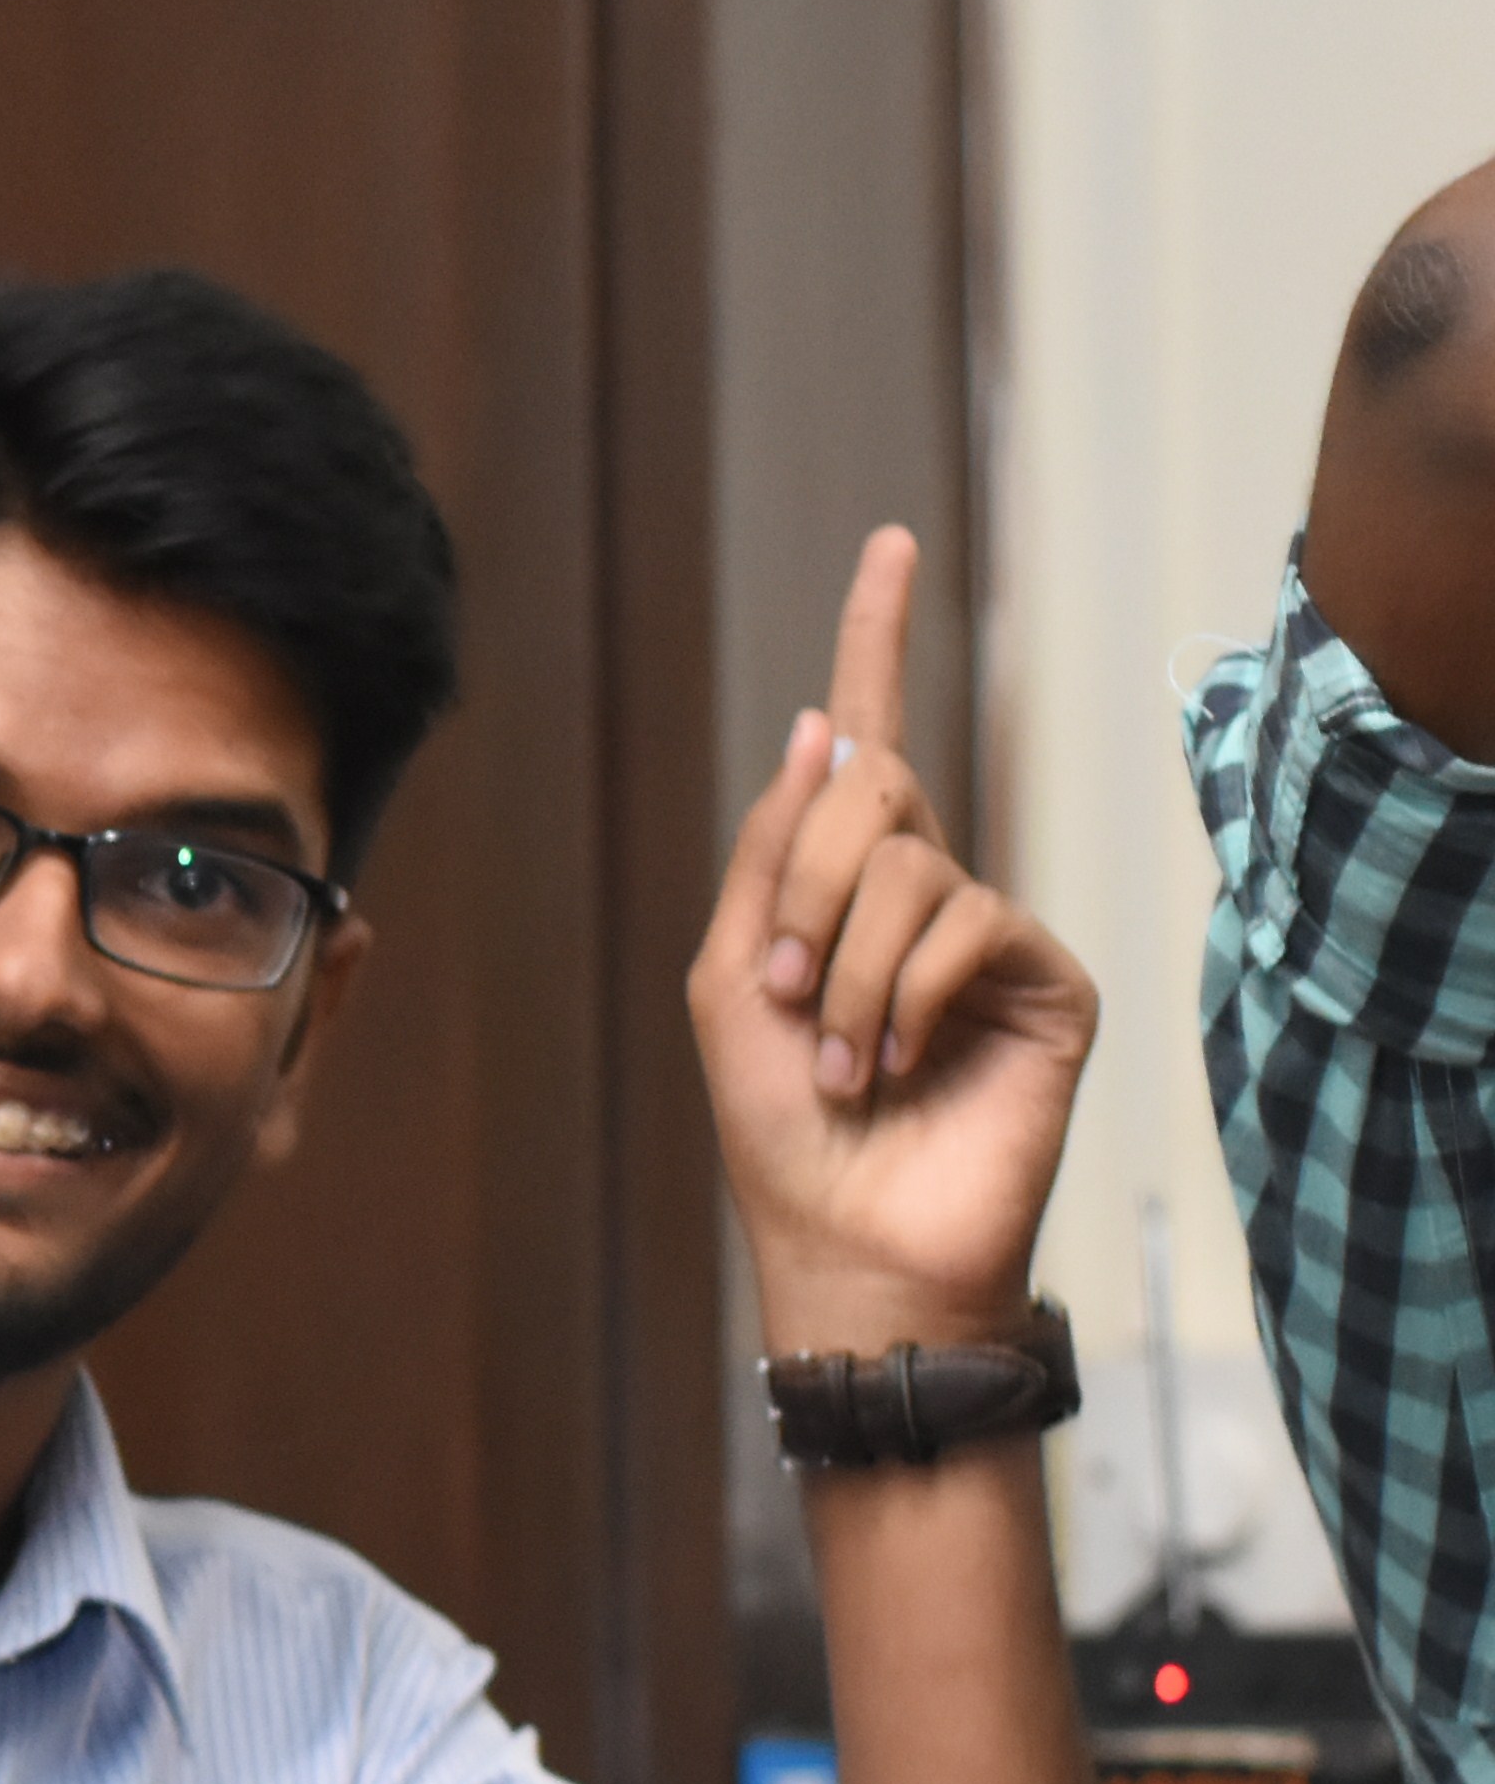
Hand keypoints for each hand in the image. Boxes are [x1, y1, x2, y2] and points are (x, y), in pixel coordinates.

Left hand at [687, 526, 1096, 1352]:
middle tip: (787, 994)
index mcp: (841, 885)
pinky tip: (900, 1059)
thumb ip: (773, 852)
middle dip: (805, 886)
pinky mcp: (1047, 977)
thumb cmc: (779, 1125)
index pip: (866, 741)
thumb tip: (819, 724)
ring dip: (846, 969)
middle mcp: (922, 891)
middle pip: (870, 790)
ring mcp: (990, 932)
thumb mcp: (737, 978)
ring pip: (910, 864)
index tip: (889, 545)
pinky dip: (907, 994)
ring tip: (845, 1060)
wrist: (848, 1239)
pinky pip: (968, 923)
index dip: (875, 639)